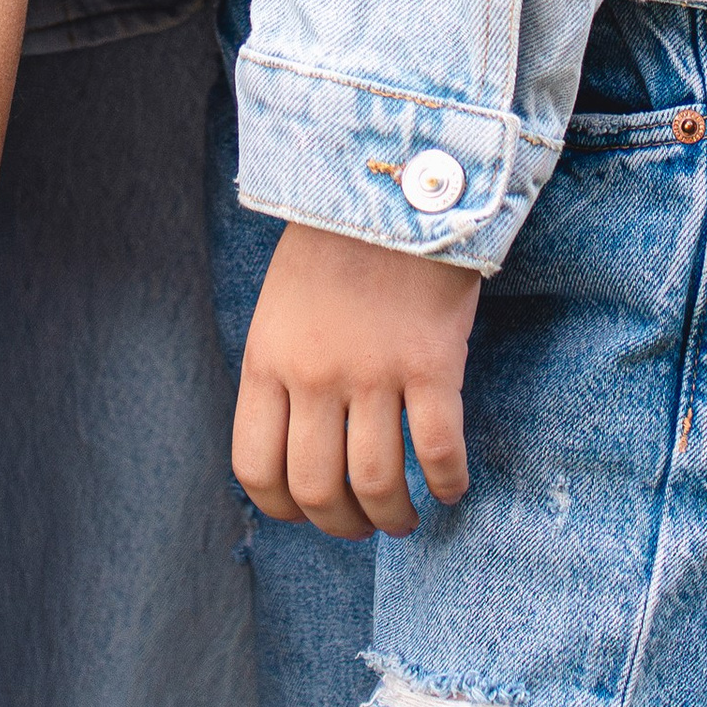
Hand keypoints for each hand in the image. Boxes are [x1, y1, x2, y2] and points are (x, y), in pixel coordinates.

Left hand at [234, 223, 479, 538]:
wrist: (388, 182)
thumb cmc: (334, 245)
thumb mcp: (279, 308)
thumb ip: (281, 373)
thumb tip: (293, 447)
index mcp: (266, 359)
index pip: (256, 469)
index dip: (283, 508)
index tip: (309, 511)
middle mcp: (313, 374)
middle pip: (317, 489)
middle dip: (342, 524)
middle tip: (364, 523)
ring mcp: (372, 370)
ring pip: (377, 483)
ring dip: (394, 516)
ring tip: (405, 518)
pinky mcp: (430, 362)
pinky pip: (437, 450)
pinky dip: (446, 483)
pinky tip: (451, 487)